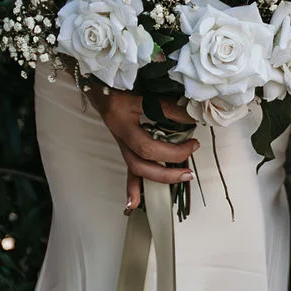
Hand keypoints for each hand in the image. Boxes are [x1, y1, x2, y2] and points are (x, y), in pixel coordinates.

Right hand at [94, 88, 197, 211]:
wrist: (97, 85)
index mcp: (122, 120)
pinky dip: (132, 188)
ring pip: (135, 168)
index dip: (173, 146)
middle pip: (142, 160)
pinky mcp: (124, 147)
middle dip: (168, 166)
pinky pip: (128, 170)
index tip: (193, 138)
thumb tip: (194, 116)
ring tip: (182, 178)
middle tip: (190, 163)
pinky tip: (132, 205)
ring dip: (159, 177)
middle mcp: (119, 135)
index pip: (149, 142)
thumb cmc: (119, 85)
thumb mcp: (143, 91)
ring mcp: (120, 143)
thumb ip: (168, 105)